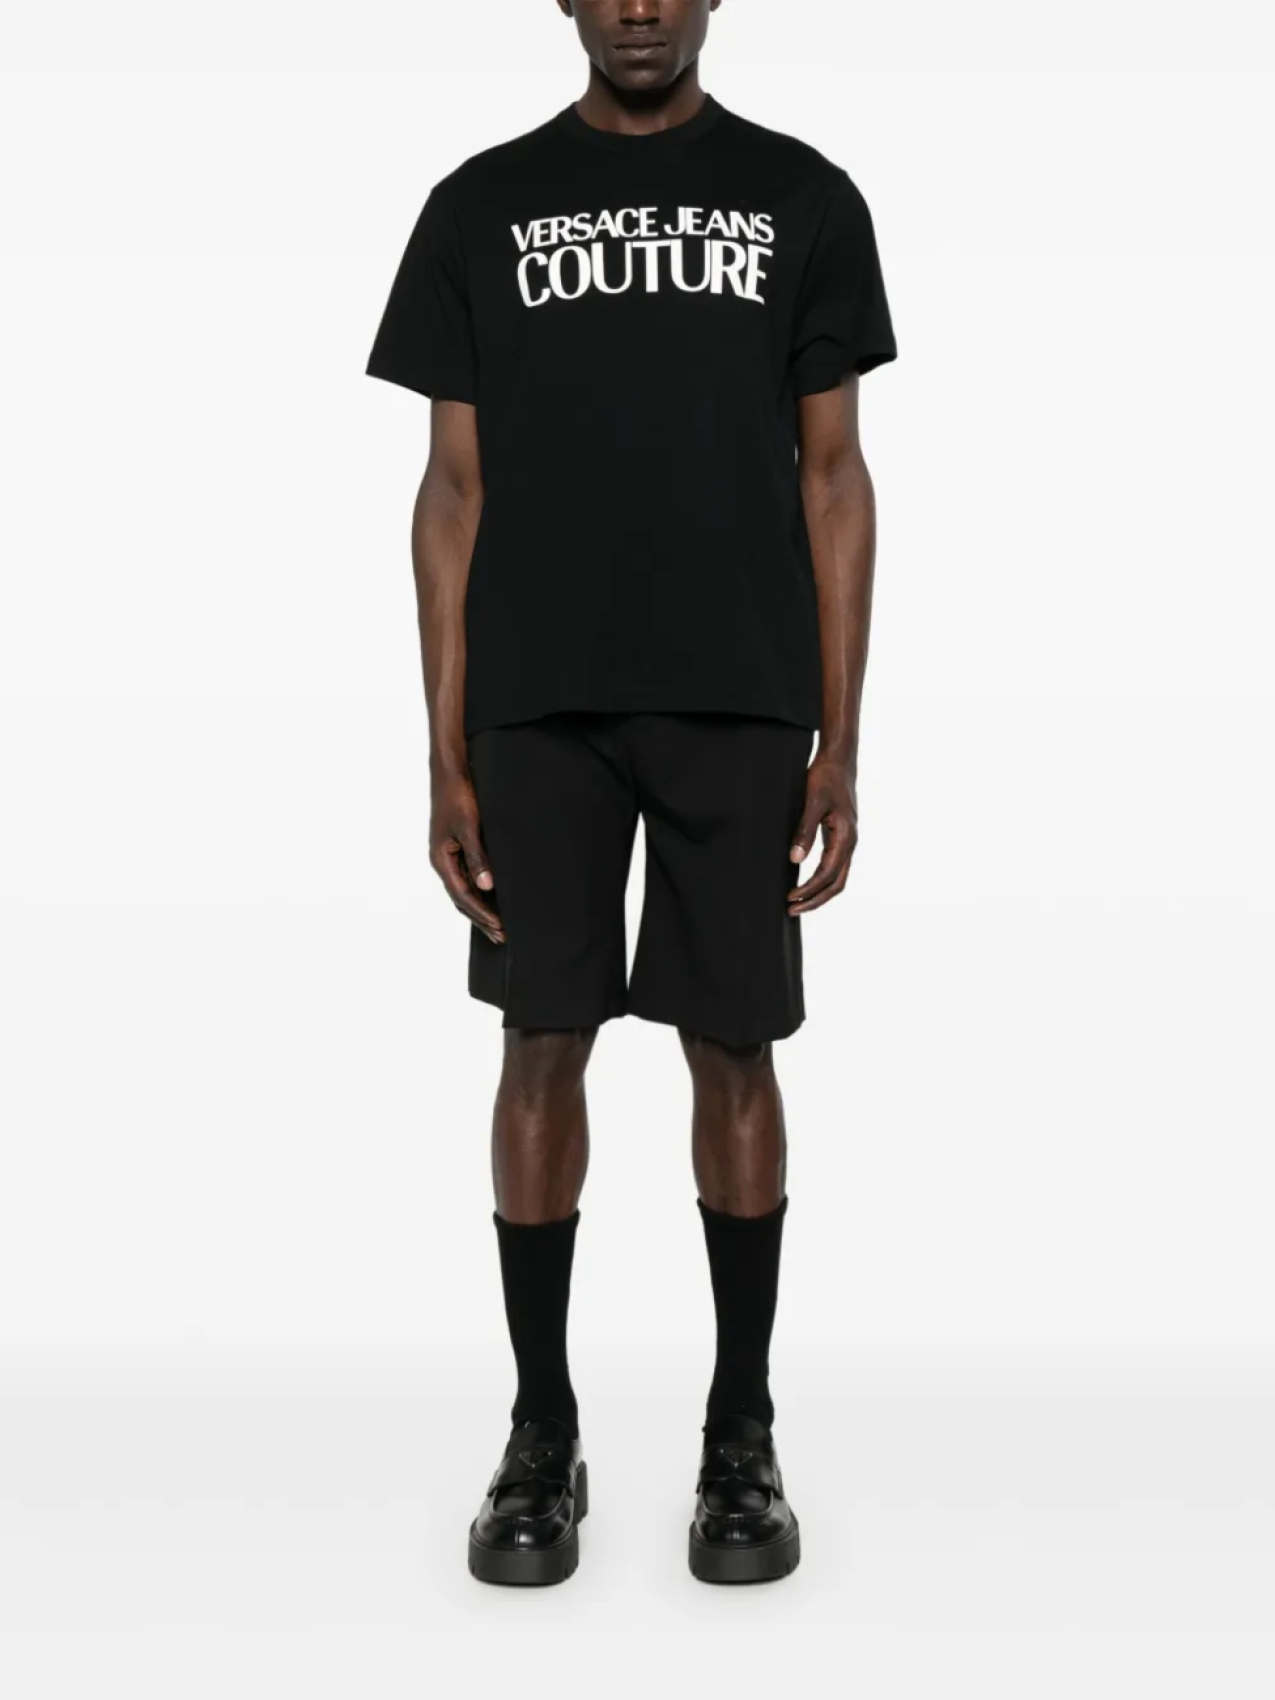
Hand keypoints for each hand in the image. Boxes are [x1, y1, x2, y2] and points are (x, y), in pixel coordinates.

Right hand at [430, 770, 503, 944]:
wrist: (451, 771)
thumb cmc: (458, 796)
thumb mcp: (470, 827)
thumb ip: (478, 857)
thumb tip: (487, 886)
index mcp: (441, 860)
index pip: (463, 896)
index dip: (482, 913)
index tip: (500, 927)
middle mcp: (443, 862)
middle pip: (462, 899)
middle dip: (481, 918)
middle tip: (502, 936)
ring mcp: (448, 856)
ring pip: (464, 890)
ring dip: (480, 908)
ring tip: (497, 926)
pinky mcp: (456, 848)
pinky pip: (467, 877)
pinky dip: (479, 892)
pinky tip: (491, 897)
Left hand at [787, 759, 858, 915]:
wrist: (838, 762)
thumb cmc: (825, 779)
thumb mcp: (811, 803)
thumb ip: (804, 831)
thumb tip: (795, 859)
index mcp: (845, 836)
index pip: (827, 874)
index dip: (808, 889)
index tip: (790, 897)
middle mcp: (850, 843)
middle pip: (836, 884)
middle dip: (815, 900)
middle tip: (791, 910)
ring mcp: (847, 842)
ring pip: (837, 878)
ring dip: (818, 893)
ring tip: (797, 903)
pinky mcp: (840, 838)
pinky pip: (834, 867)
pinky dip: (821, 881)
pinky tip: (806, 883)